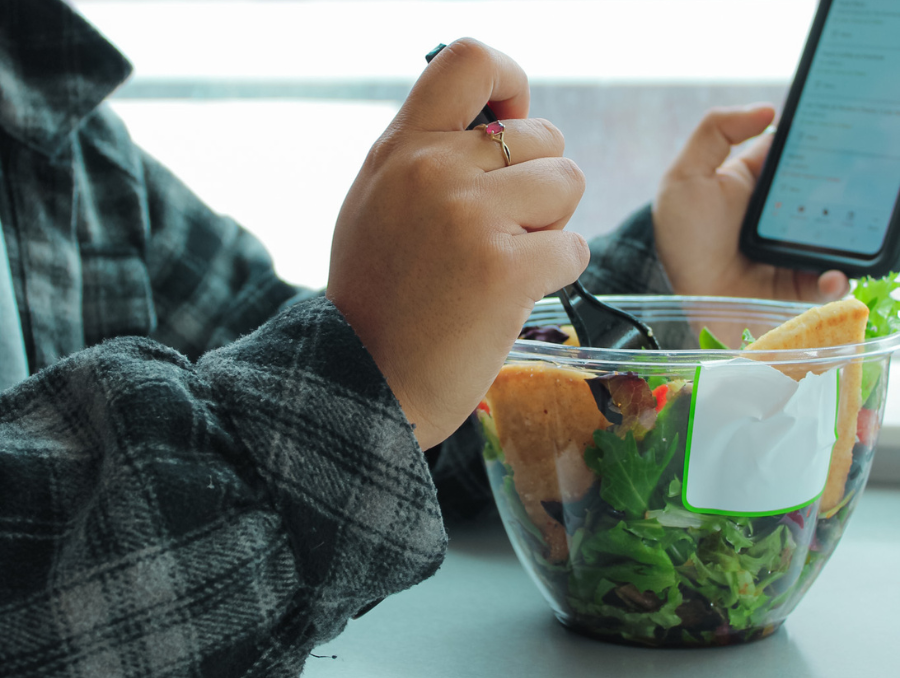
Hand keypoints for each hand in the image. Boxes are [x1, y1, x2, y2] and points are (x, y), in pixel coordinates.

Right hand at [327, 39, 588, 449]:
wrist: (366, 383)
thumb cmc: (379, 299)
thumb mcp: (379, 204)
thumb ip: (430, 155)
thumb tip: (505, 121)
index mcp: (400, 148)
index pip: (471, 62)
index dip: (512, 83)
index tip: (515, 121)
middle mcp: (433, 169)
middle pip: (544, 137)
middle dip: (540, 184)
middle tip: (505, 231)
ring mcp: (470, 217)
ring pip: (567, 184)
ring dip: (552, 226)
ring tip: (506, 262)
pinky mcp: (506, 269)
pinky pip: (573, 246)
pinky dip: (555, 273)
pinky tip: (513, 297)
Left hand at [653, 105, 849, 301]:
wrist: (692, 300)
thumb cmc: (685, 243)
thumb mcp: (683, 179)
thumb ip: (714, 133)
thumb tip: (768, 109)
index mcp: (755, 181)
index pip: (796, 148)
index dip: (818, 134)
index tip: (844, 121)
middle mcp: (781, 210)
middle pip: (826, 184)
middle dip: (845, 177)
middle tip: (862, 170)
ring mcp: (796, 244)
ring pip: (838, 226)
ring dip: (850, 224)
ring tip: (852, 221)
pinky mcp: (805, 280)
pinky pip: (834, 276)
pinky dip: (837, 276)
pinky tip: (830, 273)